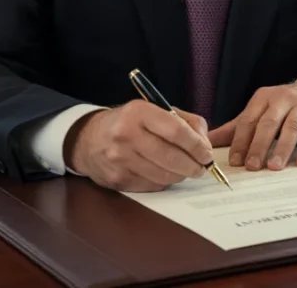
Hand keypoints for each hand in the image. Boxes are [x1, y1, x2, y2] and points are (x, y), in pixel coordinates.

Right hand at [66, 100, 212, 191]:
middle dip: (193, 165)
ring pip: (163, 175)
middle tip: (202, 167)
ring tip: (186, 170)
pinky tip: (164, 173)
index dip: (197, 145)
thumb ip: (186, 122)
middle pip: (171, 157)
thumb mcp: (155, 110)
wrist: (89, 139)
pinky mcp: (117, 179)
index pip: (176, 131)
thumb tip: (205, 146)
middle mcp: (126, 134)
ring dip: (181, 175)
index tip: (207, 153)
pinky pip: (152, 186)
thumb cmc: (131, 123)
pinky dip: (164, 182)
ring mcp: (119, 159)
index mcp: (138, 112)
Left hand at [208, 77, 296, 171]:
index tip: (235, 161)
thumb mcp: (260, 111)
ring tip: (274, 167)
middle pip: (268, 123)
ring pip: (292, 127)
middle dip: (259, 145)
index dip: (241, 141)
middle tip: (251, 167)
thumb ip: (237, 127)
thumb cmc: (285, 106)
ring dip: (282, 148)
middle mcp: (283, 99)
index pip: (249, 120)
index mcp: (263, 98)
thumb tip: (208, 141)